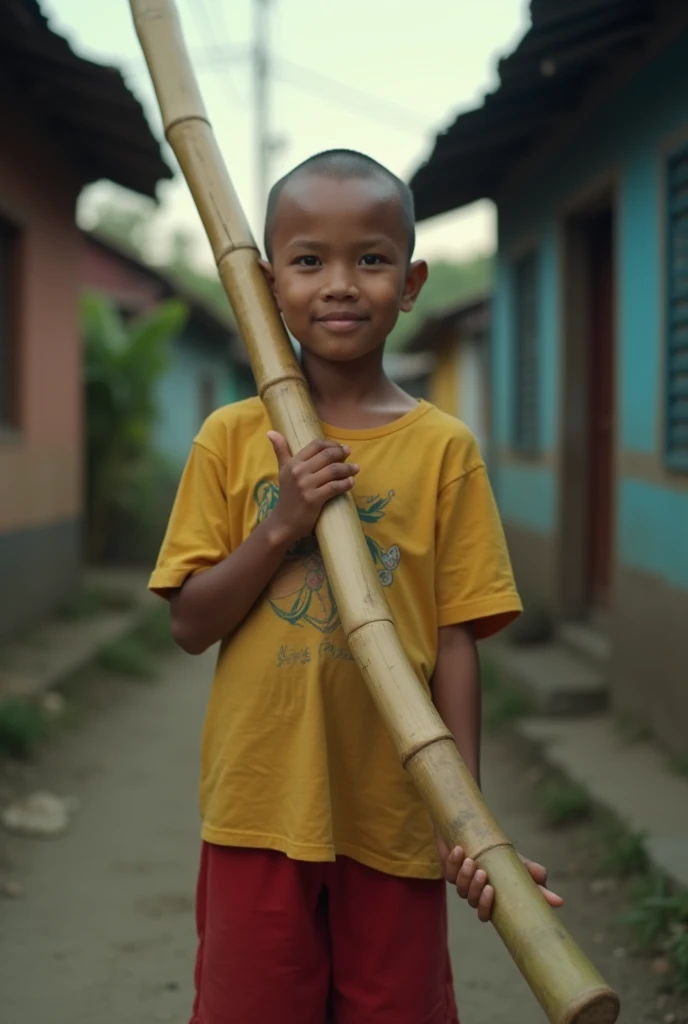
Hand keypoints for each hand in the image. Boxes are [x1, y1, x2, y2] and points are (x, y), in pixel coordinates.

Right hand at [267, 433, 358, 545]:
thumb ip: (280, 451)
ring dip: (348, 468)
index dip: (331, 444)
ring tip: (355, 469)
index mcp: (293, 463)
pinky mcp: (314, 499)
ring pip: (334, 470)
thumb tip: (271, 432)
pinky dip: (346, 483)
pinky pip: (335, 487)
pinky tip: (351, 482)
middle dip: (341, 453)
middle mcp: (299, 472)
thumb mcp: (282, 471)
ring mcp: (306, 485)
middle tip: (349, 454)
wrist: (284, 522)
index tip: (340, 447)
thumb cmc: (287, 495)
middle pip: (327, 455)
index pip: (316, 445)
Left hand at [435, 832, 563, 922]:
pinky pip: (448, 869)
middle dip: (476, 890)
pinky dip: (453, 860)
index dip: (487, 908)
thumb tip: (559, 901)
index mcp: (491, 897)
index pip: (487, 914)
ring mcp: (461, 880)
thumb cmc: (499, 853)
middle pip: (472, 901)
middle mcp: (474, 892)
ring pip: (460, 887)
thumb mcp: (517, 863)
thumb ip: (534, 879)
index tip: (492, 892)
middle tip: (483, 874)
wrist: (475, 831)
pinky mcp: (449, 867)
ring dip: (465, 875)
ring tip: (472, 860)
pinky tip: (459, 850)